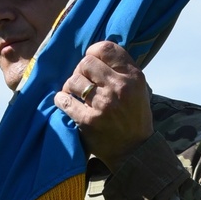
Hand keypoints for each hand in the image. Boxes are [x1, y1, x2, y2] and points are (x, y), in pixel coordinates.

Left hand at [54, 40, 152, 169]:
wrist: (134, 150)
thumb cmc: (135, 117)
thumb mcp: (138, 88)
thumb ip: (121, 70)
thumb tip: (95, 54)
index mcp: (133, 76)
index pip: (106, 48)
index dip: (93, 52)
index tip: (90, 62)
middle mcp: (119, 87)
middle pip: (86, 62)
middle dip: (80, 71)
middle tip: (81, 81)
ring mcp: (103, 104)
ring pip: (74, 80)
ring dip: (70, 86)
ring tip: (74, 93)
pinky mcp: (88, 120)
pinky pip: (65, 101)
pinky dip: (61, 100)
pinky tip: (64, 101)